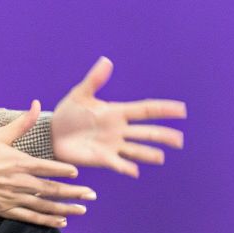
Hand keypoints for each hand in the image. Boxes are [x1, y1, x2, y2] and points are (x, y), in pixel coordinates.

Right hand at [0, 103, 96, 227]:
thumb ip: (21, 123)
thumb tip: (36, 104)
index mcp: (18, 162)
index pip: (47, 167)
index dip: (63, 170)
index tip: (77, 173)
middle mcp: (18, 182)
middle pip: (51, 189)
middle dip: (73, 193)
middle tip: (91, 195)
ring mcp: (12, 198)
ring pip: (44, 206)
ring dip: (65, 208)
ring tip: (82, 209)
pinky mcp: (5, 210)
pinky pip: (30, 217)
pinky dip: (47, 220)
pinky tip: (61, 221)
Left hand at [48, 57, 186, 176]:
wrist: (52, 133)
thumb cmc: (68, 112)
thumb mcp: (80, 94)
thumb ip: (94, 80)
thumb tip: (106, 61)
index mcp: (117, 112)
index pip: (145, 110)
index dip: (163, 110)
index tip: (181, 110)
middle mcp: (119, 130)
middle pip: (147, 132)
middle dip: (163, 136)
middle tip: (180, 140)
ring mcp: (113, 146)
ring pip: (137, 150)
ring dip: (149, 154)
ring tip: (160, 157)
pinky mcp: (103, 159)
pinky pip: (119, 164)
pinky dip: (127, 168)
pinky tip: (135, 171)